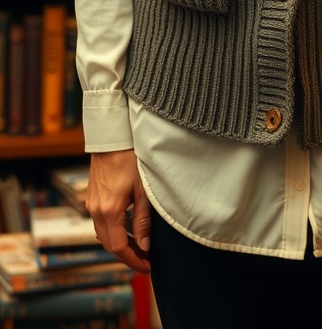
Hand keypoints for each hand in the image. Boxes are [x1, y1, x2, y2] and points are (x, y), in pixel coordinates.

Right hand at [86, 150, 150, 273]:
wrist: (111, 137)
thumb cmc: (130, 159)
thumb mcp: (143, 190)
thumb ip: (143, 220)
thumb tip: (144, 245)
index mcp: (109, 210)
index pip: (118, 247)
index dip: (133, 260)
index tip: (147, 266)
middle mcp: (96, 210)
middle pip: (109, 244)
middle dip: (127, 255)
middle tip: (146, 260)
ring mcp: (91, 203)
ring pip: (103, 235)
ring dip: (120, 244)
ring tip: (139, 246)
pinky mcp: (92, 197)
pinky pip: (100, 223)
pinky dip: (113, 231)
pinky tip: (127, 229)